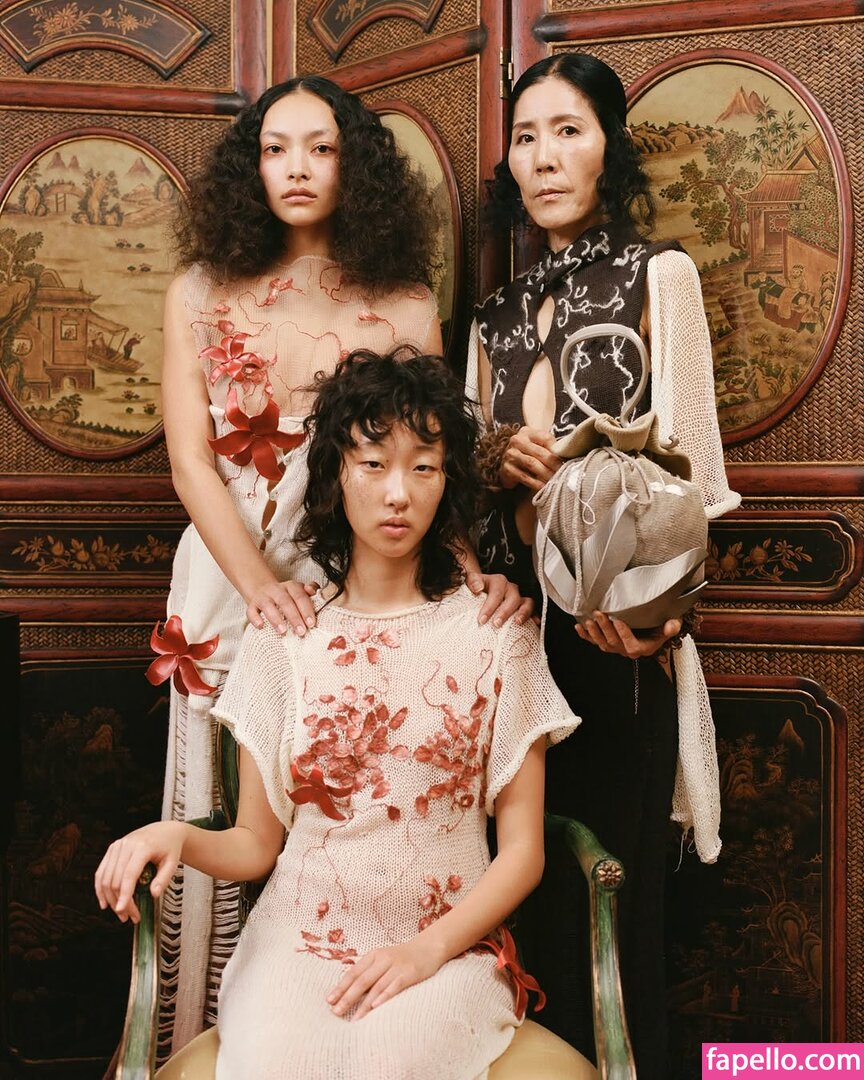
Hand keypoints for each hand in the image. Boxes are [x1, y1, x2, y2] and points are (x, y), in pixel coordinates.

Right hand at [94, 821, 185, 923]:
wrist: (165, 831)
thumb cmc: (170, 848)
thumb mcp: (173, 863)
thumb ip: (164, 879)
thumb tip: (154, 894)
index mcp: (143, 846)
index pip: (129, 874)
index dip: (124, 894)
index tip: (122, 910)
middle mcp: (127, 844)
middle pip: (116, 879)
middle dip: (120, 901)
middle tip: (129, 917)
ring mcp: (117, 846)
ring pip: (106, 878)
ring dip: (110, 899)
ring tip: (120, 913)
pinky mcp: (112, 849)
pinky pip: (101, 871)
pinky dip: (100, 889)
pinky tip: (105, 902)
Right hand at [246, 580, 319, 635]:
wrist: (264, 590)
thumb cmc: (287, 596)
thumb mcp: (300, 591)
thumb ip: (311, 590)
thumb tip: (314, 591)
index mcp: (291, 586)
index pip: (300, 596)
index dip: (306, 610)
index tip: (311, 623)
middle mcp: (277, 590)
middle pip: (285, 602)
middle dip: (294, 617)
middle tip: (301, 631)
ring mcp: (263, 596)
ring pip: (268, 605)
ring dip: (276, 619)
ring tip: (283, 631)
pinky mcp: (252, 604)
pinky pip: (251, 611)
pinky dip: (255, 619)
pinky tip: (261, 626)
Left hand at [327, 939, 442, 1020]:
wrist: (428, 948)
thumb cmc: (401, 958)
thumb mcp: (383, 960)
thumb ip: (369, 971)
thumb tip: (348, 990)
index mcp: (373, 955)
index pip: (353, 973)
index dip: (341, 987)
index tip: (329, 1001)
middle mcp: (383, 959)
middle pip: (362, 980)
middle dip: (347, 997)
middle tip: (336, 1012)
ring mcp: (396, 965)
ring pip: (376, 986)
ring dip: (364, 1004)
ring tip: (354, 1019)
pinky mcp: (409, 973)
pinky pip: (395, 986)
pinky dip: (384, 996)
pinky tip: (376, 1007)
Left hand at [465, 571, 532, 626]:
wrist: (483, 590)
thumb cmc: (478, 588)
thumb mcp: (472, 581)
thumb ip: (473, 581)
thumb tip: (477, 588)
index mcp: (498, 581)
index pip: (496, 593)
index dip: (489, 607)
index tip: (481, 620)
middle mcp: (510, 588)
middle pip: (512, 598)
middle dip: (505, 612)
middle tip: (496, 624)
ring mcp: (519, 598)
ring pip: (527, 602)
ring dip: (523, 613)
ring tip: (517, 623)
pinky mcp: (525, 606)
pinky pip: (534, 610)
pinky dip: (535, 616)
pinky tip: (534, 623)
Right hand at [499, 427, 562, 491]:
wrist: (508, 464)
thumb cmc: (528, 453)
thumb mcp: (538, 445)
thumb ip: (550, 447)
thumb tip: (568, 455)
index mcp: (527, 432)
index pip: (546, 438)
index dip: (557, 450)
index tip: (566, 460)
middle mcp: (517, 440)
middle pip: (540, 452)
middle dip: (554, 464)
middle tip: (564, 472)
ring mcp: (510, 454)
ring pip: (532, 464)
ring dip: (546, 474)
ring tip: (556, 480)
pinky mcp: (506, 468)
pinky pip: (524, 477)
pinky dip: (536, 483)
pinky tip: (544, 487)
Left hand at [575, 612, 680, 658]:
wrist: (655, 628)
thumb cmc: (662, 625)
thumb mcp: (671, 625)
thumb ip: (671, 627)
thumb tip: (672, 626)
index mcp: (643, 648)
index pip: (631, 645)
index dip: (624, 634)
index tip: (617, 620)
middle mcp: (628, 650)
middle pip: (614, 643)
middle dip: (605, 628)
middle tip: (599, 614)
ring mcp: (616, 648)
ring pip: (603, 644)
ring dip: (594, 632)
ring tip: (589, 620)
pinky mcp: (608, 643)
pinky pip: (595, 642)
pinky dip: (585, 636)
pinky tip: (578, 627)